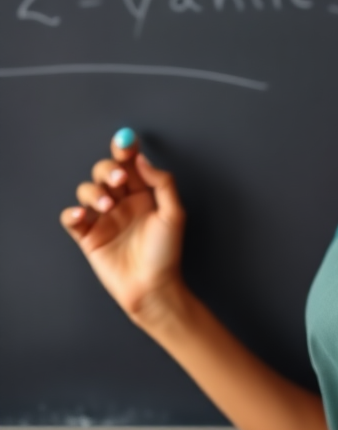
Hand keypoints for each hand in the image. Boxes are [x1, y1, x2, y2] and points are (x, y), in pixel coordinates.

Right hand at [59, 129, 186, 325]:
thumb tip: (143, 160)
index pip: (130, 165)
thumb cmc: (166, 252)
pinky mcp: (88, 236)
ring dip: (93, 191)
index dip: (125, 151)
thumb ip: (162, 184)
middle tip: (118, 180)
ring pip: (87, 190)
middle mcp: (122, 202)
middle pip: (105, 172)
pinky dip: (72, 213)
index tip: (125, 143)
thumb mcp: (174, 214)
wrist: (152, 286)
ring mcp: (103, 218)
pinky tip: (82, 215)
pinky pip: (71, 218)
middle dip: (109, 170)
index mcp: (144, 194)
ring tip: (107, 205)